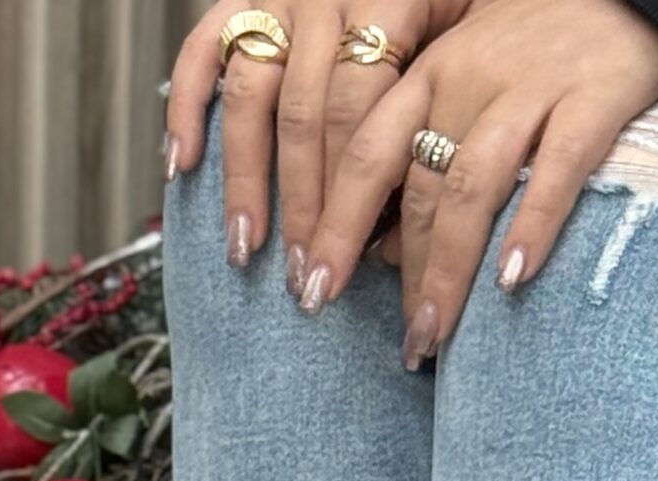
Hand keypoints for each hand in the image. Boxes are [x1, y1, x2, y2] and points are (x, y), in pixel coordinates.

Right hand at [167, 2, 459, 284]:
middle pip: (304, 117)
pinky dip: (184, 105)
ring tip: (245, 246)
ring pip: (251, 97)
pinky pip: (202, 48)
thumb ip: (444, 99)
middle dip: (302, 206)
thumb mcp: (474, 27)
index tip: (345, 262)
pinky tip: (183, 166)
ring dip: (245, 180)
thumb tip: (413, 210)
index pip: (358, 113)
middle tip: (302, 276)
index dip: (350, 196)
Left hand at [299, 0, 657, 358]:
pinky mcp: (596, 93)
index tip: (312, 292)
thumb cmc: (541, 50)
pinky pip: (559, 166)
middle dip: (402, 273)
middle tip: (401, 343)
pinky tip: (511, 280)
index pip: (366, 157)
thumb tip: (382, 250)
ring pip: (473, 185)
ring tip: (436, 332)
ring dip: (448, 267)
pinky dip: (533, 224)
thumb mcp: (467, 84)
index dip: (335, 227)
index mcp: (430, 74)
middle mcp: (471, 75)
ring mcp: (533, 83)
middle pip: (419, 184)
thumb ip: (423, 151)